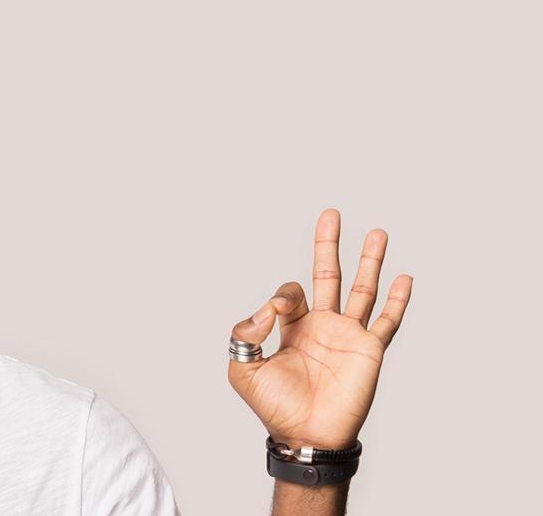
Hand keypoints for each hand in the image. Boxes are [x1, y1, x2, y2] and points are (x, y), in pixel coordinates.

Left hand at [227, 208, 412, 449]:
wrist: (306, 434)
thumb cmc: (274, 406)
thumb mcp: (243, 369)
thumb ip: (245, 334)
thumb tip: (266, 307)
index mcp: (292, 328)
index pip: (290, 293)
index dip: (282, 295)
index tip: (276, 312)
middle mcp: (322, 326)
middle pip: (327, 275)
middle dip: (328, 245)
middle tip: (331, 215)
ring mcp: (348, 336)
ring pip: (362, 289)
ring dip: (369, 261)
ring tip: (377, 232)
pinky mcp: (369, 349)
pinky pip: (387, 320)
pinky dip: (398, 300)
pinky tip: (405, 278)